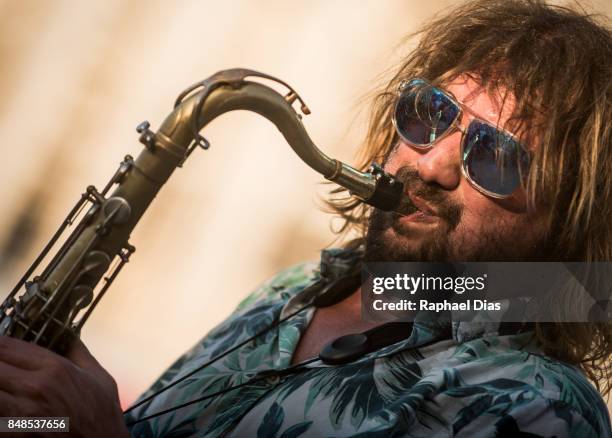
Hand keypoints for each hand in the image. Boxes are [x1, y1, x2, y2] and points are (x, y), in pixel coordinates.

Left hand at [0, 336, 128, 437]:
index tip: (0, 346)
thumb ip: (80, 352)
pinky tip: (5, 404)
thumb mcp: (99, 376)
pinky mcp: (13, 434)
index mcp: (55, 369)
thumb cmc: (103, 414)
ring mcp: (21, 413)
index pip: (8, 346)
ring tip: (4, 385)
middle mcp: (35, 387)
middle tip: (2, 367)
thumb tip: (69, 334)